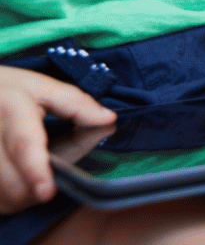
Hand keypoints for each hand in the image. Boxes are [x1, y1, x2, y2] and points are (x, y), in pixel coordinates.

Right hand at [0, 66, 114, 212]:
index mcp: (11, 110)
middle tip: (60, 167)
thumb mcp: (41, 87)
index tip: (47, 192)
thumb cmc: (9, 91)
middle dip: (46, 183)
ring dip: (31, 193)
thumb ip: (75, 103)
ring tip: (38, 170)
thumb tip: (109, 120)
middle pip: (16, 183)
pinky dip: (16, 196)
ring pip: (8, 197)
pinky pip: (0, 201)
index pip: (24, 143)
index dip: (36, 169)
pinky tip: (22, 176)